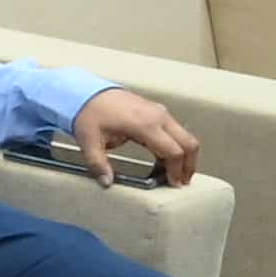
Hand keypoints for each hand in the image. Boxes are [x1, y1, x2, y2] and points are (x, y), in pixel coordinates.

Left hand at [74, 87, 199, 186]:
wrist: (86, 92)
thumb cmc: (89, 113)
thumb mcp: (89, 141)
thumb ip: (98, 164)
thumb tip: (107, 182)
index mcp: (145, 124)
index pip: (174, 151)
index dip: (176, 170)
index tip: (172, 184)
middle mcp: (158, 116)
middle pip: (189, 143)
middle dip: (189, 165)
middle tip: (180, 182)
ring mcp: (160, 112)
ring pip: (186, 136)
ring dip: (185, 156)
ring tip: (173, 174)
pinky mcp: (157, 111)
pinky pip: (176, 130)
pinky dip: (177, 146)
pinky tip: (164, 160)